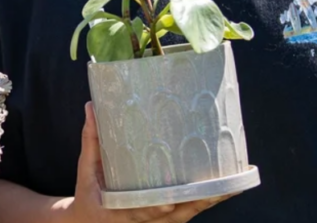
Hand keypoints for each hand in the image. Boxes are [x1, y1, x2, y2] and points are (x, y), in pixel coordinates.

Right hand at [68, 102, 235, 222]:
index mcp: (119, 211)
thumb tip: (92, 105)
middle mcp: (143, 222)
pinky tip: (225, 189)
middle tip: (216, 185)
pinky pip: (190, 213)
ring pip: (188, 215)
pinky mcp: (168, 222)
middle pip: (176, 215)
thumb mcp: (86, 170)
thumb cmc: (88, 196)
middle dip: (197, 201)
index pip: (143, 211)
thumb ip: (92, 140)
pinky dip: (207, 202)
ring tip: (230, 184)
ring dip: (209, 201)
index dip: (159, 206)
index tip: (170, 199)